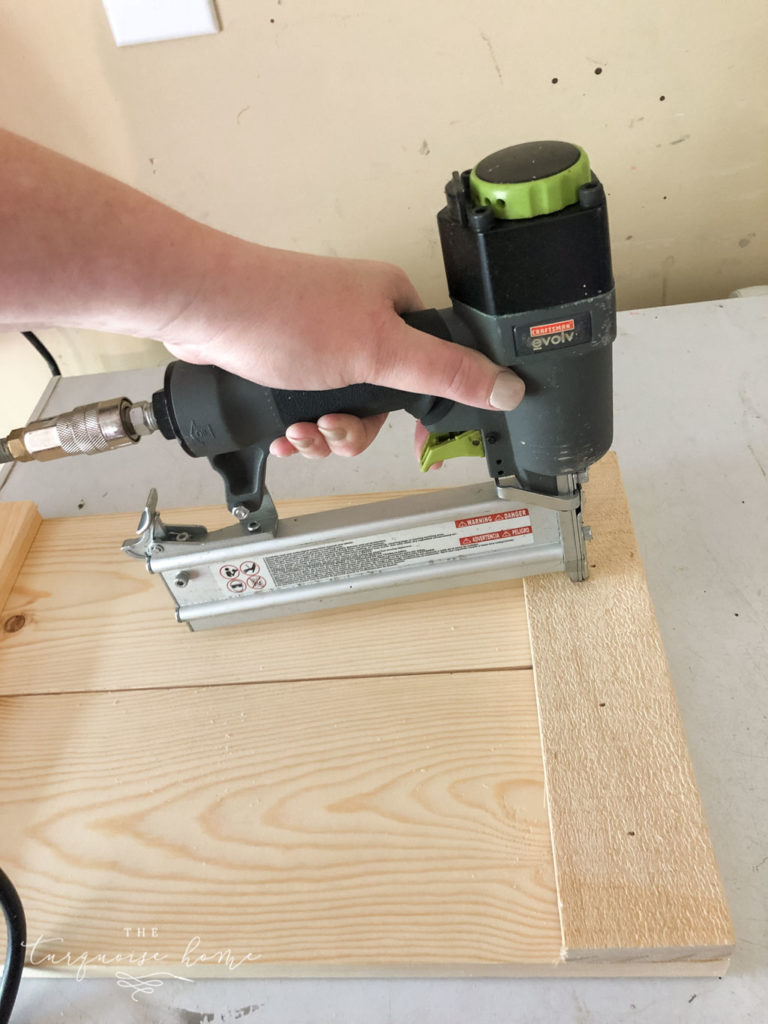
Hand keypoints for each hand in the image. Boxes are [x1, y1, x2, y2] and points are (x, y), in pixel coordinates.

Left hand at [159, 241, 524, 458]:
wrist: (206, 309)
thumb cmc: (286, 316)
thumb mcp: (380, 352)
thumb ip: (445, 371)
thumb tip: (507, 386)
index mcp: (393, 305)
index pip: (433, 364)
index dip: (423, 410)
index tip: (415, 443)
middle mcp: (360, 319)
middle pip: (383, 399)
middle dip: (355, 429)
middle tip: (332, 431)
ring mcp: (321, 341)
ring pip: (343, 409)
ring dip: (323, 434)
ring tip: (299, 433)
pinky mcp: (287, 359)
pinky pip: (309, 408)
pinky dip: (299, 429)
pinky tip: (283, 434)